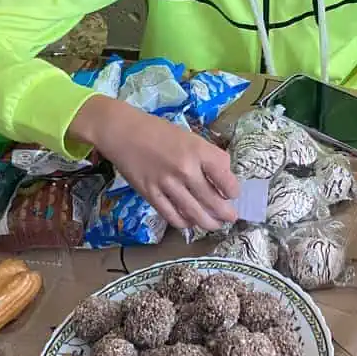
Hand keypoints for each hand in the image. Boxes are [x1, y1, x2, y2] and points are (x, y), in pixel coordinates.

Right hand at [73, 96, 238, 230]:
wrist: (123, 131)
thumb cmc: (159, 131)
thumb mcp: (190, 137)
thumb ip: (206, 157)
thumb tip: (222, 179)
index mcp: (199, 151)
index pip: (226, 179)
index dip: (233, 190)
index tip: (233, 194)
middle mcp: (186, 169)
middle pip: (213, 201)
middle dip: (225, 213)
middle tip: (231, 217)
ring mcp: (167, 184)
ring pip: (195, 214)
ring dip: (209, 223)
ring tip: (215, 225)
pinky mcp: (150, 195)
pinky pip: (172, 216)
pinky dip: (184, 223)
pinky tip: (190, 222)